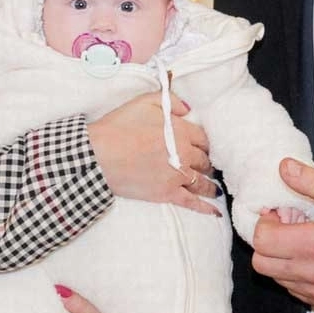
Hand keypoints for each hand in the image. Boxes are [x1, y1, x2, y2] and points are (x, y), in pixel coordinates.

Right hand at [87, 89, 216, 214]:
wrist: (99, 155)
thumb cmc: (118, 127)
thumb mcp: (144, 102)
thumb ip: (171, 101)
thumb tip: (188, 109)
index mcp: (181, 131)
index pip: (203, 138)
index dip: (203, 142)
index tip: (203, 147)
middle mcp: (184, 153)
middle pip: (204, 159)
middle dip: (207, 163)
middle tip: (208, 167)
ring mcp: (177, 175)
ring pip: (202, 181)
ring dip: (210, 185)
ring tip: (214, 189)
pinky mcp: (167, 193)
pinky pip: (192, 202)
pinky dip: (205, 207)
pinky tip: (214, 212)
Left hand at [251, 158, 313, 310]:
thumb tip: (286, 169)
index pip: (263, 240)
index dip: (265, 223)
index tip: (279, 214)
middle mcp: (312, 273)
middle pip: (261, 264)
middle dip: (268, 243)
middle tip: (287, 228)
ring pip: (277, 279)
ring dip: (282, 260)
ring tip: (304, 242)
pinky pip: (297, 292)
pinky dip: (297, 277)